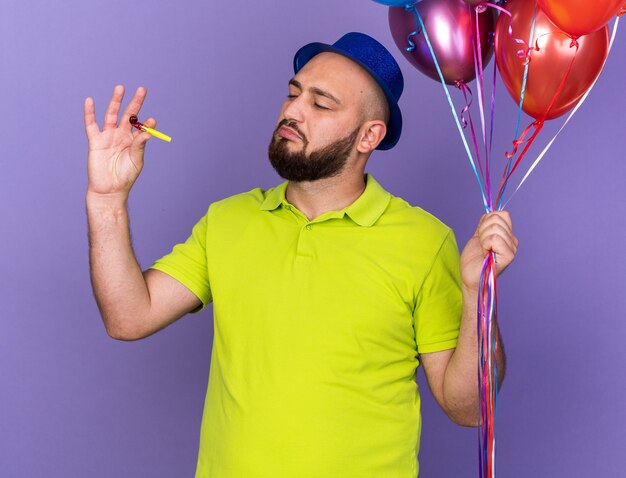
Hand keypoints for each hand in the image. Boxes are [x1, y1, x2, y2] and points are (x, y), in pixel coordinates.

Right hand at [84, 85, 156, 199]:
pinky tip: (90, 101)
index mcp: (133, 141)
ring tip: (121, 87)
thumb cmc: (125, 177)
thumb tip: (148, 130)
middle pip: (128, 115)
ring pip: (111, 114)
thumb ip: (140, 144)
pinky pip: (91, 124)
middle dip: (135, 102)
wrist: (109, 189)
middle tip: (142, 89)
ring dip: (116, 101)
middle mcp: (121, 135)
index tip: (152, 120)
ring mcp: (108, 136)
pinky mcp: (95, 140)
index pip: (141, 126)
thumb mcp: (136, 160)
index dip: (147, 122)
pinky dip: (89, 112)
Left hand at [460, 211, 517, 292]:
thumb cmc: (473, 259)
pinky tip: (486, 253)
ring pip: (495, 228)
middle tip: (482, 244)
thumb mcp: (479, 235)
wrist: (470, 275)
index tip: (481, 234)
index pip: (502, 214)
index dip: (486, 221)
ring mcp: (512, 248)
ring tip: (484, 249)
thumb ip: (486, 224)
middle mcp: (512, 241)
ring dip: (483, 238)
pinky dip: (485, 244)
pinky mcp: (509, 256)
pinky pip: (495, 238)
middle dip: (483, 230)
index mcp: (507, 234)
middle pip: (497, 219)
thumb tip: (491, 211)